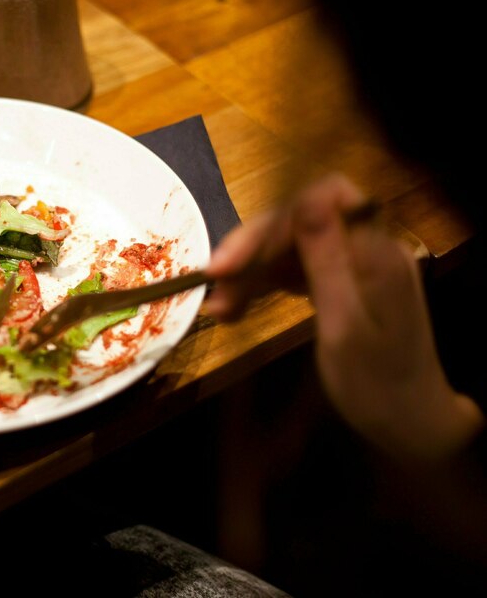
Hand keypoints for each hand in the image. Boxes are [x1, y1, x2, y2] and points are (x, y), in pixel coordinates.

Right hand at [205, 174, 483, 461]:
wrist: (410, 425)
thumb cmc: (376, 386)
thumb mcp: (344, 326)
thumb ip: (325, 260)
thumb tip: (306, 199)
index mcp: (375, 253)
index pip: (321, 200)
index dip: (274, 220)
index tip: (234, 260)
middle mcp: (368, 249)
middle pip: (301, 219)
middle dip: (254, 247)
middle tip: (214, 282)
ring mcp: (356, 266)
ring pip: (293, 244)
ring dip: (252, 269)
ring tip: (219, 306)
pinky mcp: (345, 283)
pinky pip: (297, 268)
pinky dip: (265, 283)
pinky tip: (238, 306)